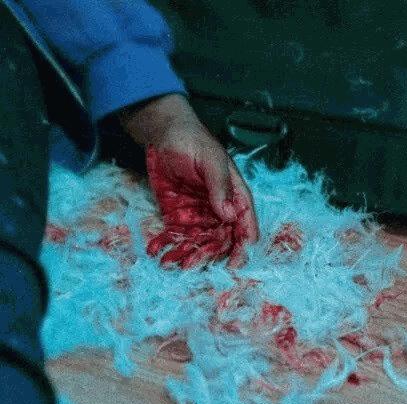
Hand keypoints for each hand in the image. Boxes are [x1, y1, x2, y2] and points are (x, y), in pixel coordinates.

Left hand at [120, 94, 258, 268]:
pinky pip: (179, 236)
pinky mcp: (180, 216)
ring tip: (172, 263)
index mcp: (235, 195)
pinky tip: (158, 252)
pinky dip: (170, 246)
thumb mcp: (209, 159)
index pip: (245, 224)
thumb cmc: (191, 140)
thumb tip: (229, 214)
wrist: (162, 133)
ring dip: (189, 255)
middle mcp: (220, 209)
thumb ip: (220, 185)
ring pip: (200, 242)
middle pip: (222, 239)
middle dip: (210, 255)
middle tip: (193, 265)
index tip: (235, 263)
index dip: (243, 245)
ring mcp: (200, 214)